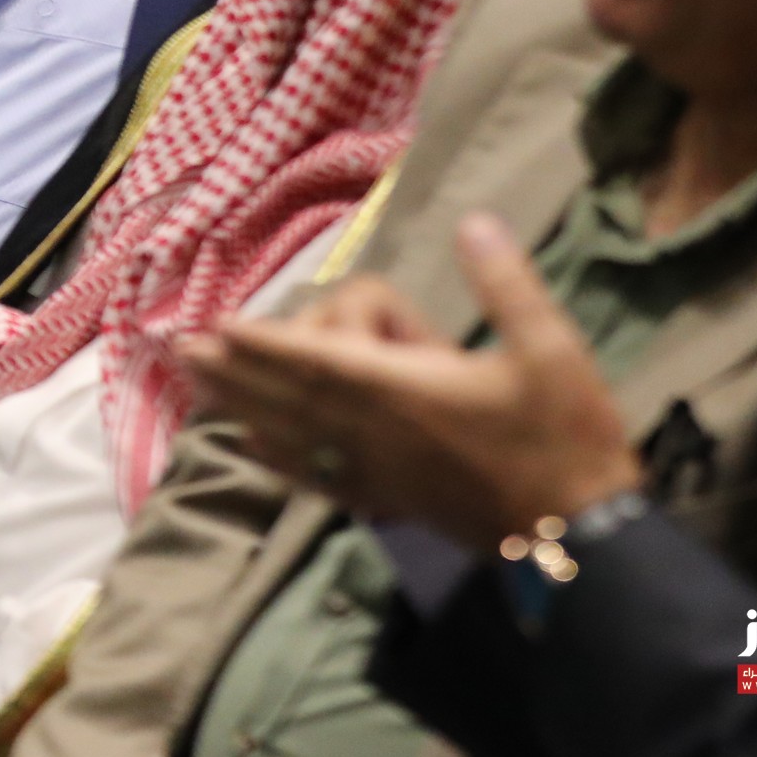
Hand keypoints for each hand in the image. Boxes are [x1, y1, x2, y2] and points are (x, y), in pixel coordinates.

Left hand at [178, 213, 640, 550]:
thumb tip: (473, 221)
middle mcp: (376, 433)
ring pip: (294, 436)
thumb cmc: (564, 437)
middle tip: (179, 349)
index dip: (265, 343)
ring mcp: (377, 472)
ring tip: (195, 388)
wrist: (577, 535)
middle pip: (289, 397)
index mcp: (407, 392)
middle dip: (233, 371)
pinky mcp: (387, 500)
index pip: (318, 361)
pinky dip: (277, 458)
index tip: (217, 325)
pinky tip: (251, 448)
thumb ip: (506, 283)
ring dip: (240, 407)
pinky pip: (317, 477)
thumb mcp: (551, 348)